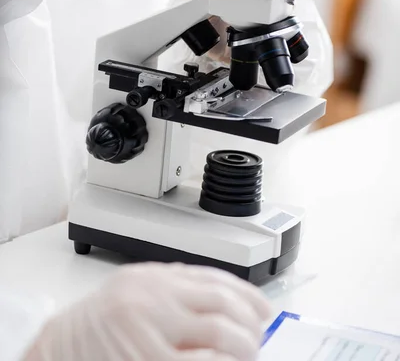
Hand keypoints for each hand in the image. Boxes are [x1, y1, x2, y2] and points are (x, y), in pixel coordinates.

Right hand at [24, 263, 269, 360]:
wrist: (57, 347)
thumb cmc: (97, 323)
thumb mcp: (135, 290)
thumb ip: (175, 290)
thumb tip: (225, 304)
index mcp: (154, 278)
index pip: (215, 280)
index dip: (249, 296)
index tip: (265, 311)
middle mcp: (155, 298)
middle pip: (222, 305)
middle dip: (250, 325)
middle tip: (258, 339)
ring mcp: (151, 332)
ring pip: (219, 335)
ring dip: (243, 349)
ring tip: (247, 355)